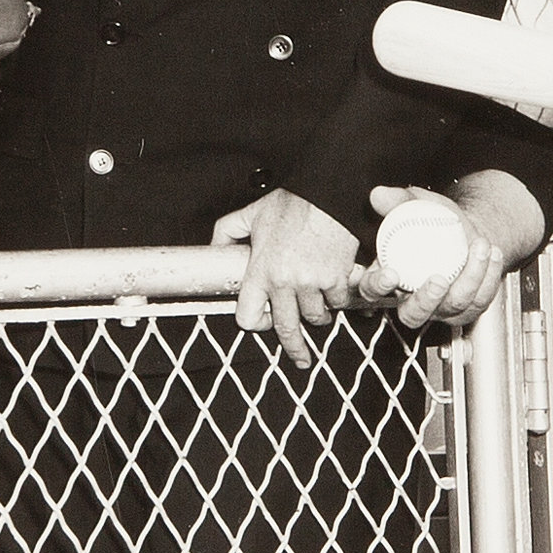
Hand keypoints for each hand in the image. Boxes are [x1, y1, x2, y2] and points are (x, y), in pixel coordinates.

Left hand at [212, 188, 363, 367]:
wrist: (326, 194)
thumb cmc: (292, 203)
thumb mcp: (251, 214)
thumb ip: (227, 231)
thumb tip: (214, 247)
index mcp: (260, 271)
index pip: (249, 316)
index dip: (255, 322)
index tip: (264, 322)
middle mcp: (284, 283)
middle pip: (286, 329)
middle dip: (294, 348)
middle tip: (300, 358)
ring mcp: (311, 283)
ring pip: (315, 317)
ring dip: (317, 315)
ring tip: (319, 307)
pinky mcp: (336, 279)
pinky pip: (337, 302)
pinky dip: (337, 299)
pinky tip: (334, 290)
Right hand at [351, 185, 513, 331]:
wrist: (464, 232)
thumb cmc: (433, 222)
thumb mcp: (416, 205)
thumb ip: (398, 201)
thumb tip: (379, 194)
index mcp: (389, 278)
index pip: (372, 290)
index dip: (377, 287)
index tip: (391, 273)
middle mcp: (412, 300)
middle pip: (412, 314)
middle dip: (426, 300)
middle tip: (439, 279)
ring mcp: (440, 309)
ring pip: (453, 306)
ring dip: (470, 278)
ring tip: (480, 246)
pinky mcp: (466, 310)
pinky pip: (479, 301)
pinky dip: (489, 277)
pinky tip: (492, 254)